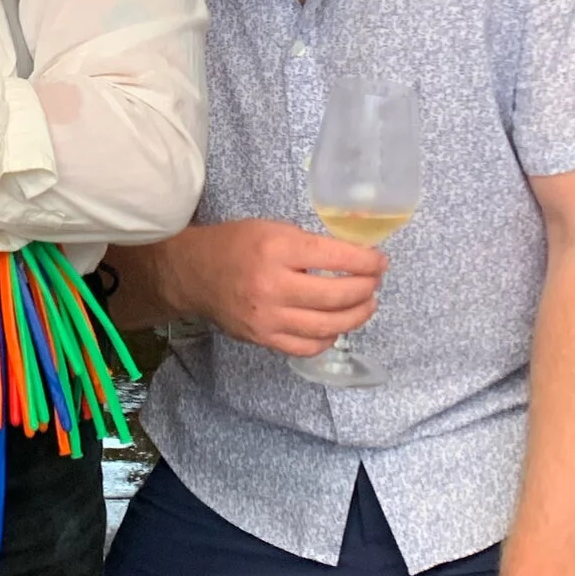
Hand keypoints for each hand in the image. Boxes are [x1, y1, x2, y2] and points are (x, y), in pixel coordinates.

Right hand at [157, 219, 385, 354]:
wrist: (194, 273)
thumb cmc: (235, 245)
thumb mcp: (272, 228)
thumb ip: (308, 243)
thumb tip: (352, 256)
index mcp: (277, 249)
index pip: (335, 257)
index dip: (366, 262)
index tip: (380, 262)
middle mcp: (273, 285)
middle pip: (337, 295)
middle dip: (366, 289)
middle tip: (375, 282)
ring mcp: (268, 317)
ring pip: (328, 325)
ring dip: (357, 315)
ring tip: (367, 305)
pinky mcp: (264, 338)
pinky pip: (308, 346)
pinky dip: (329, 337)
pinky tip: (336, 326)